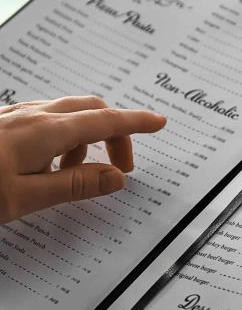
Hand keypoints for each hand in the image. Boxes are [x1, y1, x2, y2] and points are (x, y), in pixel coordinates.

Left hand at [0, 95, 165, 221]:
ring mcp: (18, 114)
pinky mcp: (6, 120)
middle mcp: (35, 115)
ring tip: (72, 174)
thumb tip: (115, 177)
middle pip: (93, 111)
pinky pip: (48, 118)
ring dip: (86, 139)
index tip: (158, 122)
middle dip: (115, 135)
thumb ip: (74, 185)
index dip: (137, 122)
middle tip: (120, 165)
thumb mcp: (24, 197)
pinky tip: (46, 162)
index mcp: (46, 132)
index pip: (106, 121)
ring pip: (69, 115)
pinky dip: (63, 136)